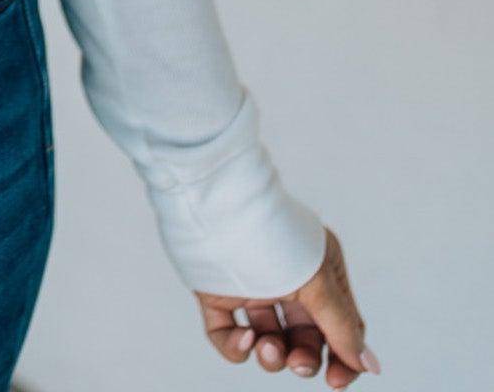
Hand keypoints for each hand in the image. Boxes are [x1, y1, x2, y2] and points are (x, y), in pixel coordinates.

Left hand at [197, 228, 379, 384]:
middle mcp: (287, 282)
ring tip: (266, 348)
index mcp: (319, 273)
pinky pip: (229, 336)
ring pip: (269, 342)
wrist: (210, 205)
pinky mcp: (218, 296)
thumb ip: (342, 326)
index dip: (343, 358)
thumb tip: (369, 365)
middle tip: (297, 364)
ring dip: (271, 356)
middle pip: (305, 339)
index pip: (342, 326)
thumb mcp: (316, 280)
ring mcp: (252, 288)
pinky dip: (236, 347)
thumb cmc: (269, 232)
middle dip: (303, 358)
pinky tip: (243, 338)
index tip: (335, 382)